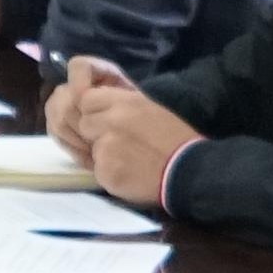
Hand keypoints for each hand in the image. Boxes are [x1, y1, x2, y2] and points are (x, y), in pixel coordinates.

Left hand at [49, 58, 195, 210]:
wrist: (188, 170)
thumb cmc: (173, 139)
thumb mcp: (148, 108)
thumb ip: (118, 105)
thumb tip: (90, 103)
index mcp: (125, 102)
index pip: (86, 99)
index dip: (93, 111)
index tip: (106, 121)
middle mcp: (112, 121)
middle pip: (83, 124)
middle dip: (94, 133)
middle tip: (119, 143)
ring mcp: (106, 148)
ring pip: (90, 149)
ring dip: (103, 154)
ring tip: (128, 159)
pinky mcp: (105, 172)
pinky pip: (97, 170)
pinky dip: (109, 173)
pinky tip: (129, 173)